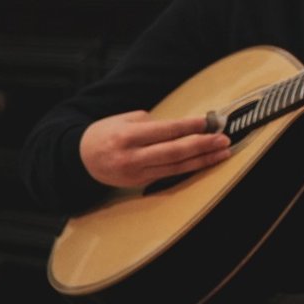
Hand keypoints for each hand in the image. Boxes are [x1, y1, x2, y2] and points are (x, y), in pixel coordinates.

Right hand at [79, 110, 231, 189]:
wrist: (79, 160)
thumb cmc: (105, 133)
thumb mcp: (122, 120)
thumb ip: (151, 123)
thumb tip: (183, 126)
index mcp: (126, 137)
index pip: (166, 131)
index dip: (190, 127)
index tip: (209, 122)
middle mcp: (131, 157)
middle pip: (174, 152)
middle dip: (202, 145)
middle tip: (223, 138)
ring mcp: (136, 173)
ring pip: (175, 167)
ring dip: (202, 159)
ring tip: (222, 152)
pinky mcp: (140, 183)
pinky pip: (169, 174)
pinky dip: (189, 168)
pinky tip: (205, 162)